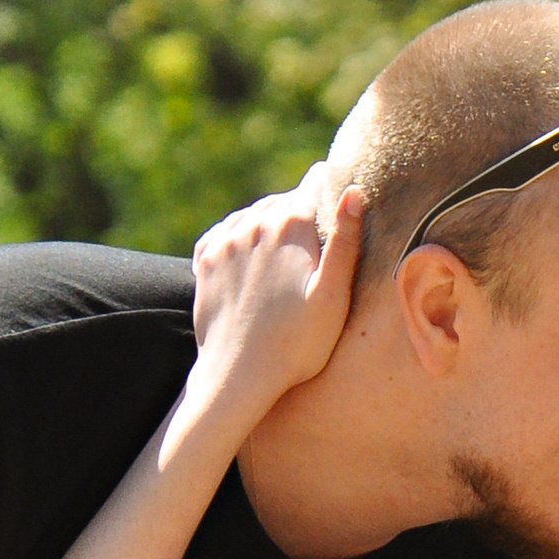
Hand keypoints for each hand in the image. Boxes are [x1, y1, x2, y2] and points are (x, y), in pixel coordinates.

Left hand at [187, 175, 363, 423]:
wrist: (237, 376)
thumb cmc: (296, 344)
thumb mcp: (333, 296)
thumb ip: (345, 241)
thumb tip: (353, 191)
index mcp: (290, 224)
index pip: (316, 182)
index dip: (331, 189)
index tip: (341, 201)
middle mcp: (254, 223)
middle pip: (285, 199)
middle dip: (302, 209)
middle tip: (318, 234)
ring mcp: (225, 241)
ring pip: (254, 214)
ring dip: (270, 222)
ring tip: (286, 246)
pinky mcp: (206, 261)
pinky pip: (225, 231)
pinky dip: (239, 234)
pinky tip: (249, 250)